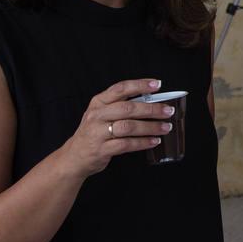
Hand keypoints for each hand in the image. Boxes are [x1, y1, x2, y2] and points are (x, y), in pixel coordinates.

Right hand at [60, 78, 174, 177]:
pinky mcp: (102, 149)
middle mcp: (97, 115)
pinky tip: (154, 141)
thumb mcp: (101, 114)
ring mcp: (98, 133)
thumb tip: (152, 101)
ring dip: (150, 127)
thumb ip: (120, 105)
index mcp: (98, 102)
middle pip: (128, 108)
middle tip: (168, 111)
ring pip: (129, 127)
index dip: (140, 85)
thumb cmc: (93, 132)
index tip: (157, 84)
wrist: (74, 157)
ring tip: (166, 127)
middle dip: (152, 109)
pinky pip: (126, 144)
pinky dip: (143, 143)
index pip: (120, 89)